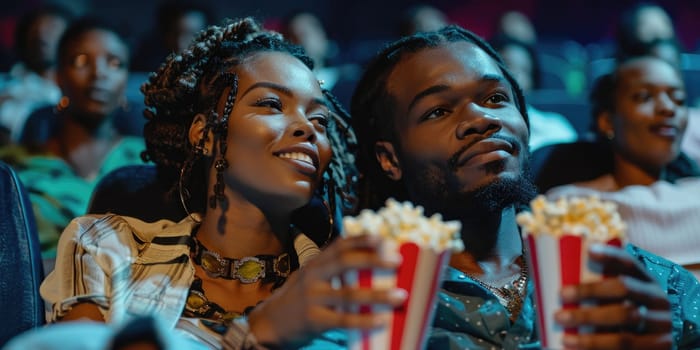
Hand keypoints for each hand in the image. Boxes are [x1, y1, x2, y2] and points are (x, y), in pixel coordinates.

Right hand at [247, 235, 406, 346]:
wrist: (268, 324)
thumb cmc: (296, 300)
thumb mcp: (308, 278)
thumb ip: (330, 271)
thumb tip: (367, 267)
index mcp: (315, 264)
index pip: (340, 245)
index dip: (362, 240)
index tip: (384, 239)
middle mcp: (313, 276)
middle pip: (346, 262)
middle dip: (374, 260)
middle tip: (397, 261)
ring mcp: (312, 298)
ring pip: (350, 294)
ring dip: (378, 295)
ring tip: (400, 295)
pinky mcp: (314, 319)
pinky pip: (344, 320)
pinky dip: (365, 320)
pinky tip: (382, 320)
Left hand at [554, 244, 671, 349]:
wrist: (660, 340)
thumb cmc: (630, 313)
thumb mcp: (626, 297)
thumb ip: (603, 287)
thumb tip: (561, 276)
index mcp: (647, 281)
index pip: (630, 263)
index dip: (610, 255)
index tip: (589, 250)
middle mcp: (657, 299)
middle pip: (623, 289)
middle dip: (589, 291)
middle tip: (561, 295)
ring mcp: (661, 325)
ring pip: (624, 325)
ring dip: (590, 332)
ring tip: (565, 336)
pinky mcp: (660, 347)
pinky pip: (627, 349)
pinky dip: (598, 348)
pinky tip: (578, 347)